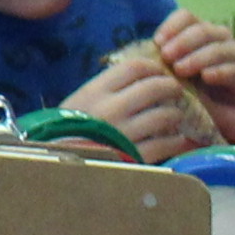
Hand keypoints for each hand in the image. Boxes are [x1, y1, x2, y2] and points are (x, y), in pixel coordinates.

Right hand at [56, 53, 211, 160]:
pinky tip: (179, 140)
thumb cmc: (64, 134)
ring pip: (165, 115)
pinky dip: (177, 141)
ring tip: (176, 116)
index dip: (152, 67)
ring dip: (176, 114)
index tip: (159, 71)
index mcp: (95, 92)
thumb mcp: (78, 104)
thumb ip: (103, 91)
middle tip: (175, 90)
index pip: (133, 67)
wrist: (55, 167)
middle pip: (154, 87)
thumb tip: (137, 80)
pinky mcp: (135, 157)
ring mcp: (125, 133)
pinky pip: (165, 144)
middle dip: (171, 87)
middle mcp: (112, 108)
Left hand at [149, 10, 234, 103]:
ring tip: (180, 69)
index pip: (186, 16)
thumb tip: (139, 56)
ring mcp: (234, 53)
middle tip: (166, 56)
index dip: (171, 26)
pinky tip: (206, 77)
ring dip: (197, 57)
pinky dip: (220, 71)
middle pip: (202, 30)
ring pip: (218, 48)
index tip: (157, 42)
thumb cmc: (188, 84)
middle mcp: (219, 36)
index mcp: (199, 29)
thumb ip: (162, 58)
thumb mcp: (172, 68)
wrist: (215, 109)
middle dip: (182, 42)